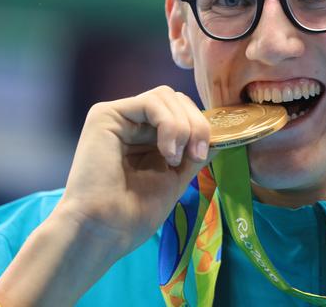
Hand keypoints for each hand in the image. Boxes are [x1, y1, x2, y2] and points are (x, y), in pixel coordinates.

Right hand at [58, 85, 212, 253]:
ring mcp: (118, 116)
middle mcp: (130, 122)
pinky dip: (169, 124)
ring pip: (166, 96)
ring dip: (183, 126)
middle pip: (176, 99)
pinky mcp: (106, 114)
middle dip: (196, 124)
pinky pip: (151, 102)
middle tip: (197, 155)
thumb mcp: (175, 178)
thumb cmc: (133, 214)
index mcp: (144, 136)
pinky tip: (166, 152)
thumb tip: (221, 136)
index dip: (200, 126)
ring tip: (175, 158)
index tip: (206, 153)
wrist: (104, 231)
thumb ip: (193, 155)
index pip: (181, 111)